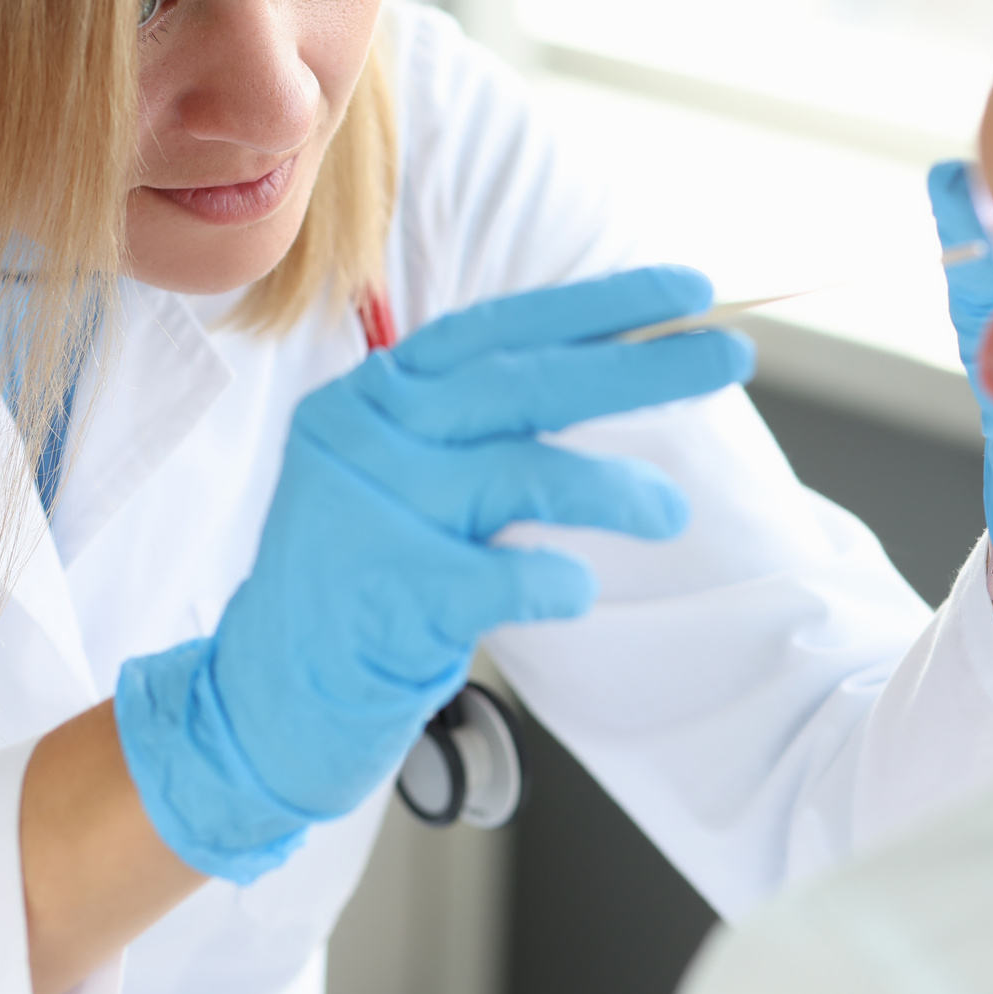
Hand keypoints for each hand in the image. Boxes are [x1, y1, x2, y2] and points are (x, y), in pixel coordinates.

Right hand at [115, 265, 752, 880]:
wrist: (261, 701)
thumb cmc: (359, 586)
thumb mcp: (399, 481)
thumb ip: (472, 428)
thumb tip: (610, 372)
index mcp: (373, 398)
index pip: (497, 329)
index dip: (595, 306)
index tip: (686, 291)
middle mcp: (365, 436)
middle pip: (522, 384)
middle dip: (638, 365)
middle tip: (731, 356)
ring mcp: (371, 512)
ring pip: (523, 472)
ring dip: (617, 488)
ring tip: (671, 512)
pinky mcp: (387, 593)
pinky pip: (507, 576)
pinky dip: (558, 580)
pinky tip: (575, 590)